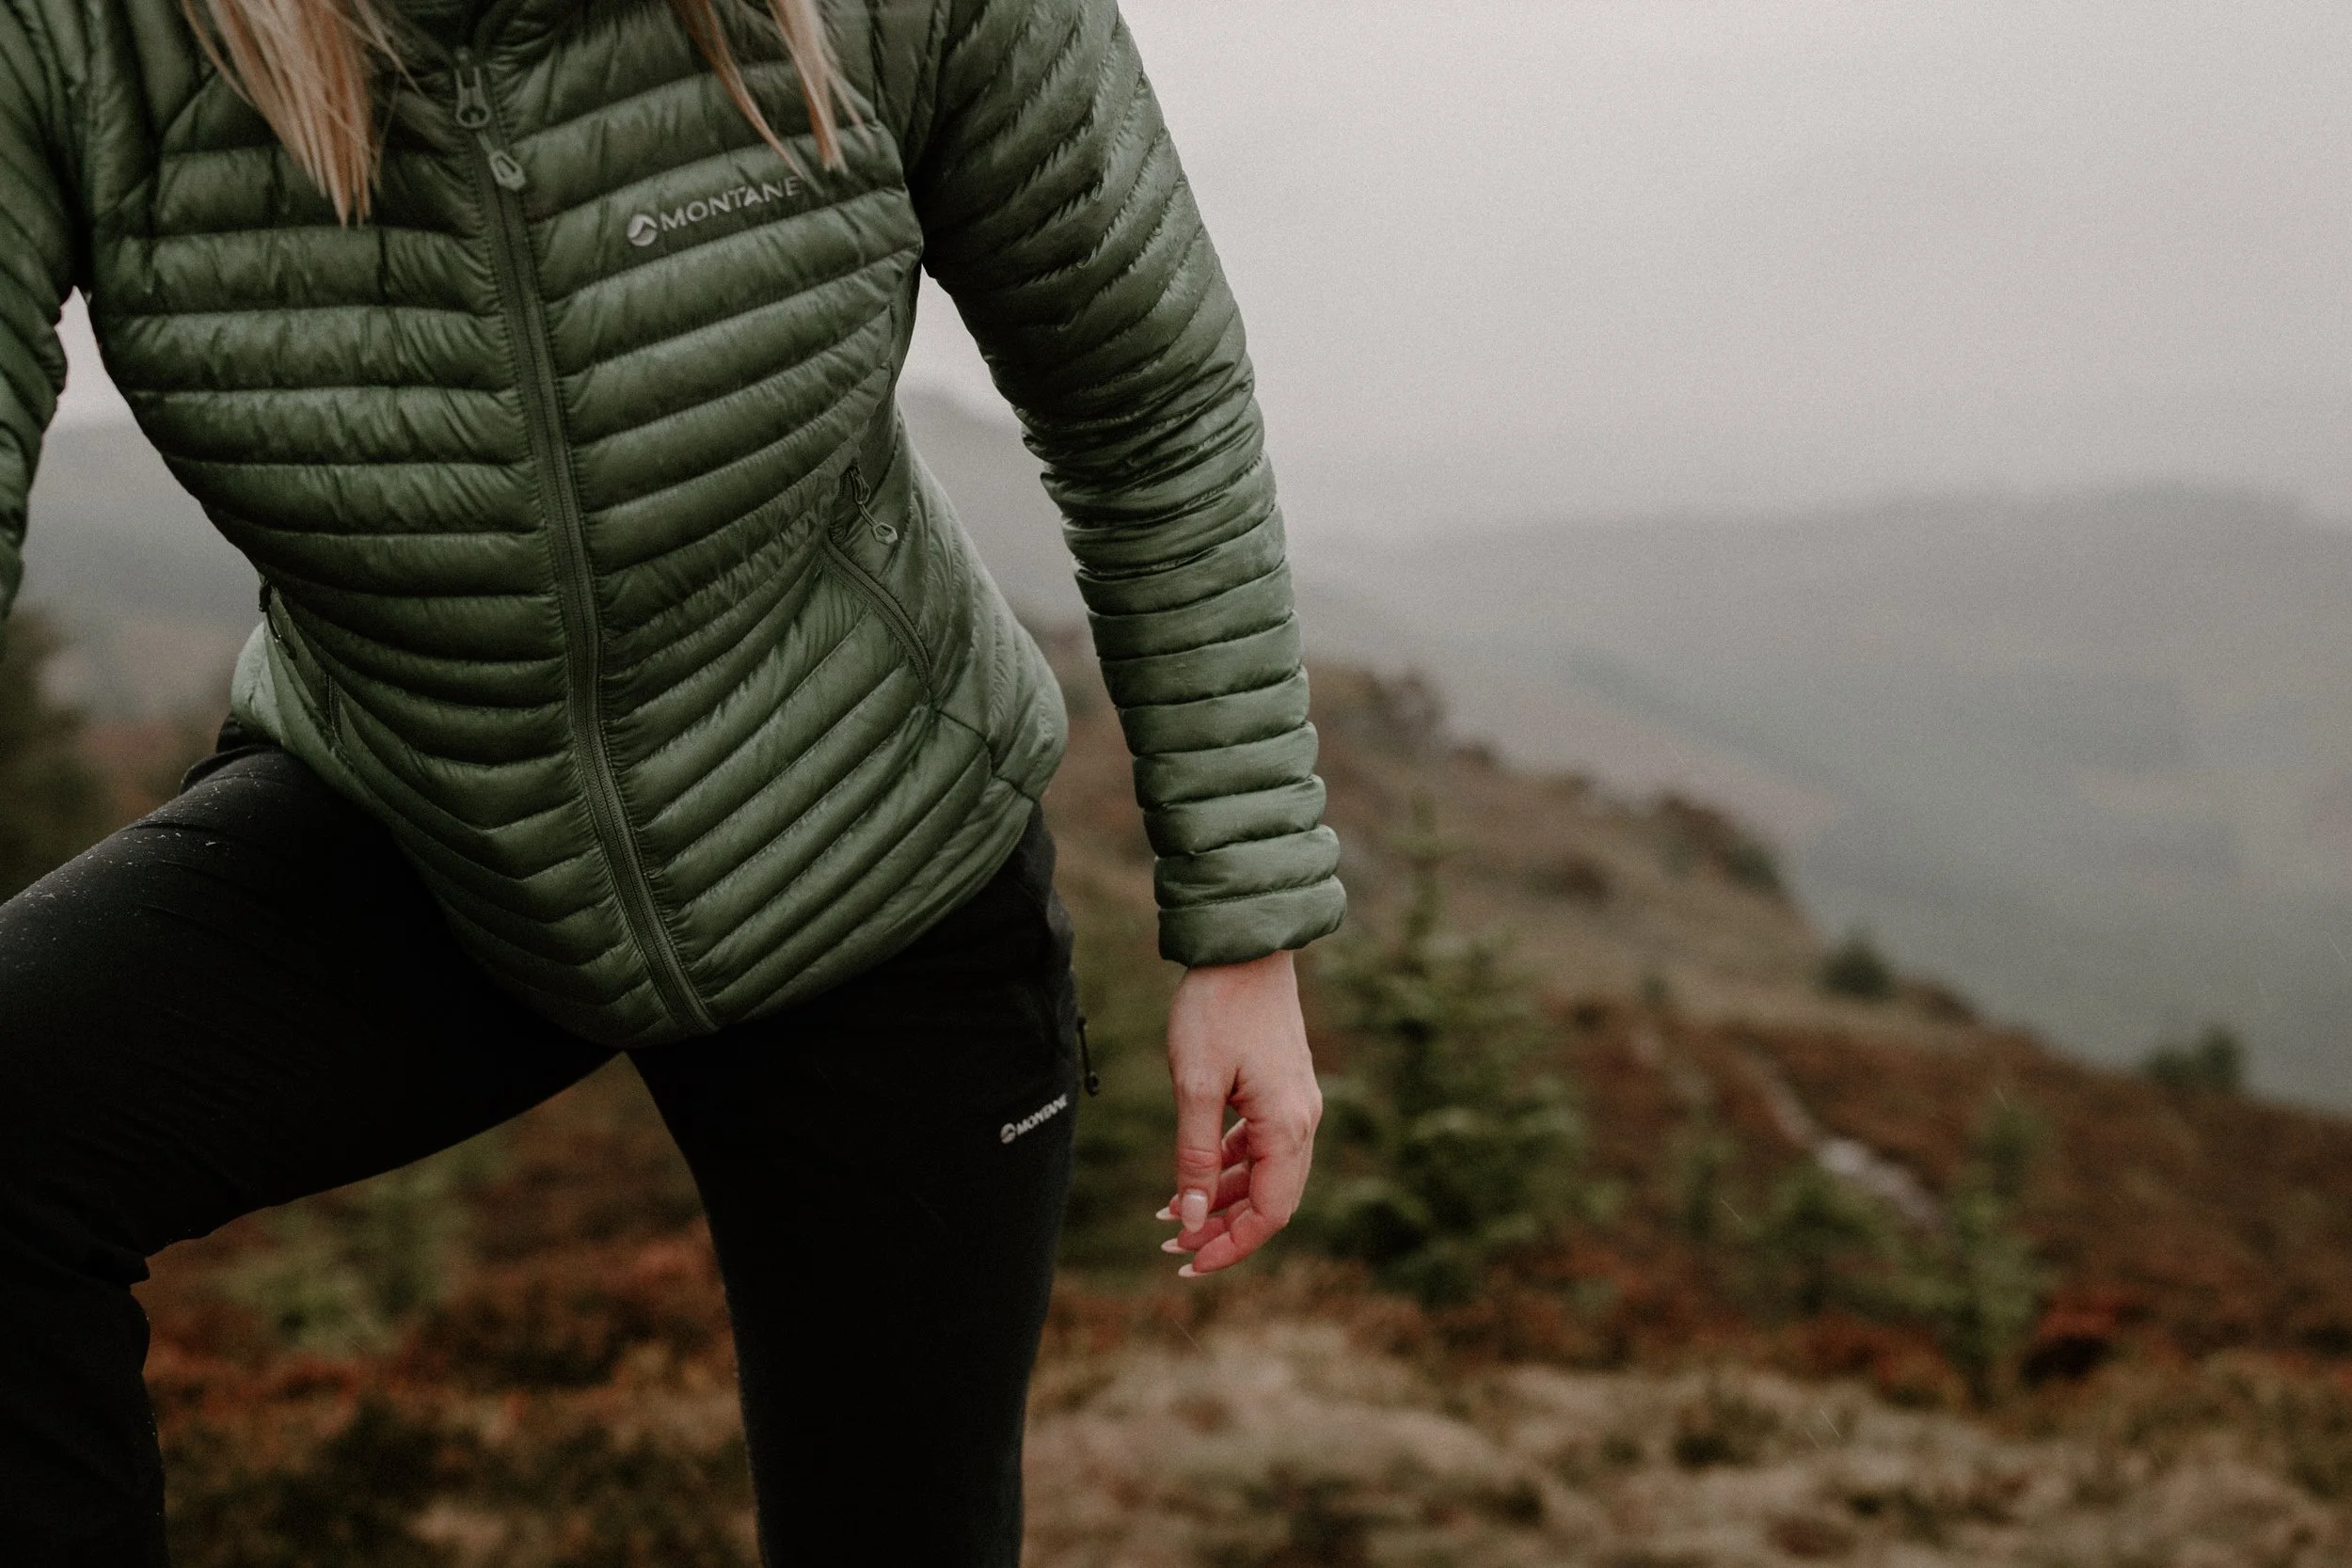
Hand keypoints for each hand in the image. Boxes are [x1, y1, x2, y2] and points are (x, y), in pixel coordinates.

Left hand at [1157, 950, 1320, 1275]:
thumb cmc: (1217, 1009)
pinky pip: (1258, 1145)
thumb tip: (1190, 1218)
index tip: (1189, 1262)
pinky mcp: (1280, 1089)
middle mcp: (1301, 1121)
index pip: (1269, 1213)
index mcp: (1286, 1126)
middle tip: (1173, 1246)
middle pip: (1270, 1201)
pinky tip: (1189, 1175)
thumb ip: (1194, 1156)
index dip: (1230, 1246)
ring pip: (1262, 1174)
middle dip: (1223, 1230)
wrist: (1244, 946)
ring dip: (1221, 1198)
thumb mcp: (1195, 1086)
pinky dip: (1226, 1166)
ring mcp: (1294, 1104)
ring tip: (1170, 1213)